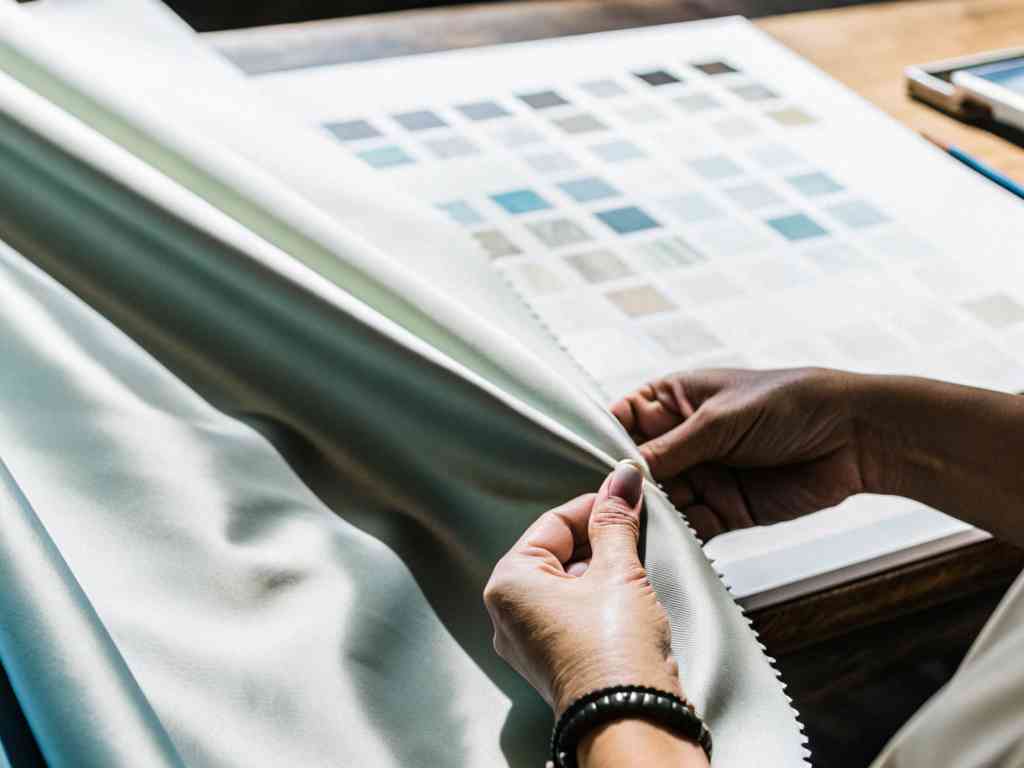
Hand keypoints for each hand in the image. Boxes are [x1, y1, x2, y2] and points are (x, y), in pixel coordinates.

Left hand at [483, 461, 680, 717]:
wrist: (631, 722)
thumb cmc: (615, 647)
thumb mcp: (618, 571)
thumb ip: (616, 520)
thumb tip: (624, 476)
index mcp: (509, 582)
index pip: (554, 524)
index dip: (595, 506)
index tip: (628, 495)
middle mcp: (508, 612)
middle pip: (558, 554)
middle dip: (600, 540)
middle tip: (636, 529)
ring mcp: (529, 641)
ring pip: (568, 584)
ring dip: (602, 570)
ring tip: (636, 566)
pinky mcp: (553, 662)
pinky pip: (572, 614)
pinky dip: (599, 599)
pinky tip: (628, 599)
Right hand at [611, 368, 879, 539]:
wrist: (856, 437)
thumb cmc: (788, 404)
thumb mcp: (720, 420)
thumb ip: (671, 449)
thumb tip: (622, 472)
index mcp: (673, 401)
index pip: (622, 422)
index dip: (601, 444)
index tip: (576, 469)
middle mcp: (681, 440)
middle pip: (635, 470)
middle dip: (618, 490)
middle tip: (592, 516)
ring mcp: (702, 476)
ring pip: (659, 502)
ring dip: (645, 519)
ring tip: (621, 540)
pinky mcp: (724, 510)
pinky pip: (690, 528)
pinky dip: (675, 541)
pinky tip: (657, 551)